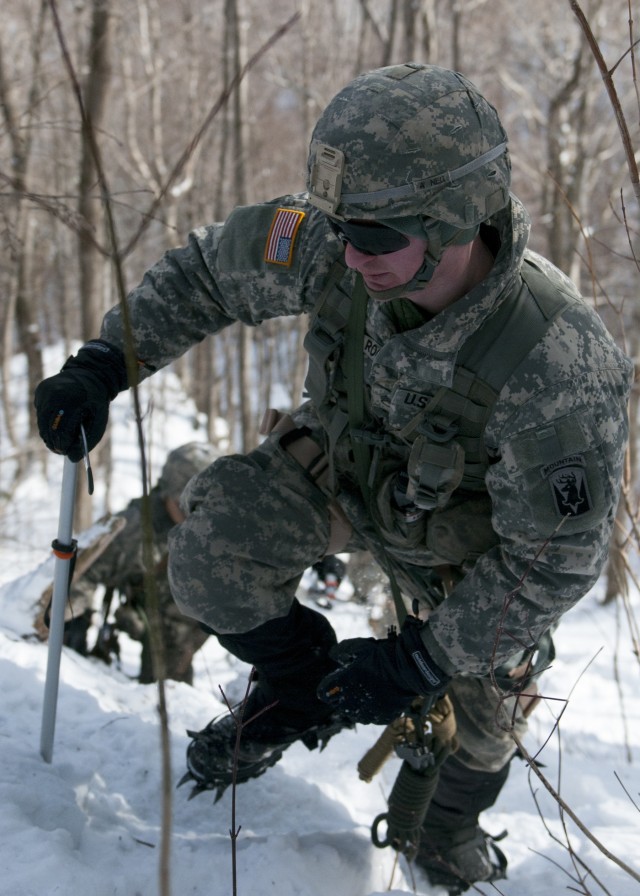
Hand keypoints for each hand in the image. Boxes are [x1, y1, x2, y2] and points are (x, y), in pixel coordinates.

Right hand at [34, 340, 127, 460]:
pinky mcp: (40, 391)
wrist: (90, 375)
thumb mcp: (98, 421)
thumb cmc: (96, 401)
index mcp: (72, 401)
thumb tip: (72, 458)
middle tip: (61, 449)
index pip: (60, 432)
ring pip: (41, 422)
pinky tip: (59, 417)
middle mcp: (55, 394)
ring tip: (60, 437)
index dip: (62, 446)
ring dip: (49, 433)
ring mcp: (45, 391)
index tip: (66, 452)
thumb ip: (88, 441)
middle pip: (47, 428)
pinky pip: (40, 412)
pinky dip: (47, 420)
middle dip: (53, 442)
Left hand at [317, 620, 449, 724]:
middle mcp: (353, 701)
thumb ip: (341, 651)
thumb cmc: (383, 656)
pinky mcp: (382, 717)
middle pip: (338, 704)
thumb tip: (332, 655)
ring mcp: (368, 712)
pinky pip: (371, 717)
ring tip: (365, 692)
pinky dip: (372, 710)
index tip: (333, 682)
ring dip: (355, 705)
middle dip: (341, 695)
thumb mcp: (359, 646)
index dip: (327, 686)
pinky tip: (378, 699)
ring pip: (354, 714)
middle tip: (351, 685)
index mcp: (345, 683)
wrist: (410, 669)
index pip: (323, 692)